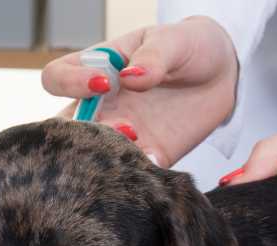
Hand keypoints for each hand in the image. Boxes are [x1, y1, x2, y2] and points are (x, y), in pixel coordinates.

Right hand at [42, 17, 238, 166]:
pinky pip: (133, 173)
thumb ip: (152, 56)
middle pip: (64, 128)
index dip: (70, 84)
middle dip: (80, 133)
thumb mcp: (171, 40)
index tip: (103, 83)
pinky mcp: (150, 156)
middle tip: (118, 125)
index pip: (56, 78)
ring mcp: (123, 134)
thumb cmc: (187, 47)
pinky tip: (153, 161)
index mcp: (95, 70)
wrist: (220, 74)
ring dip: (107, 156)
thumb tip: (130, 78)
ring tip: (136, 140)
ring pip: (94, 156)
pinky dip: (138, 173)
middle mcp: (101, 106)